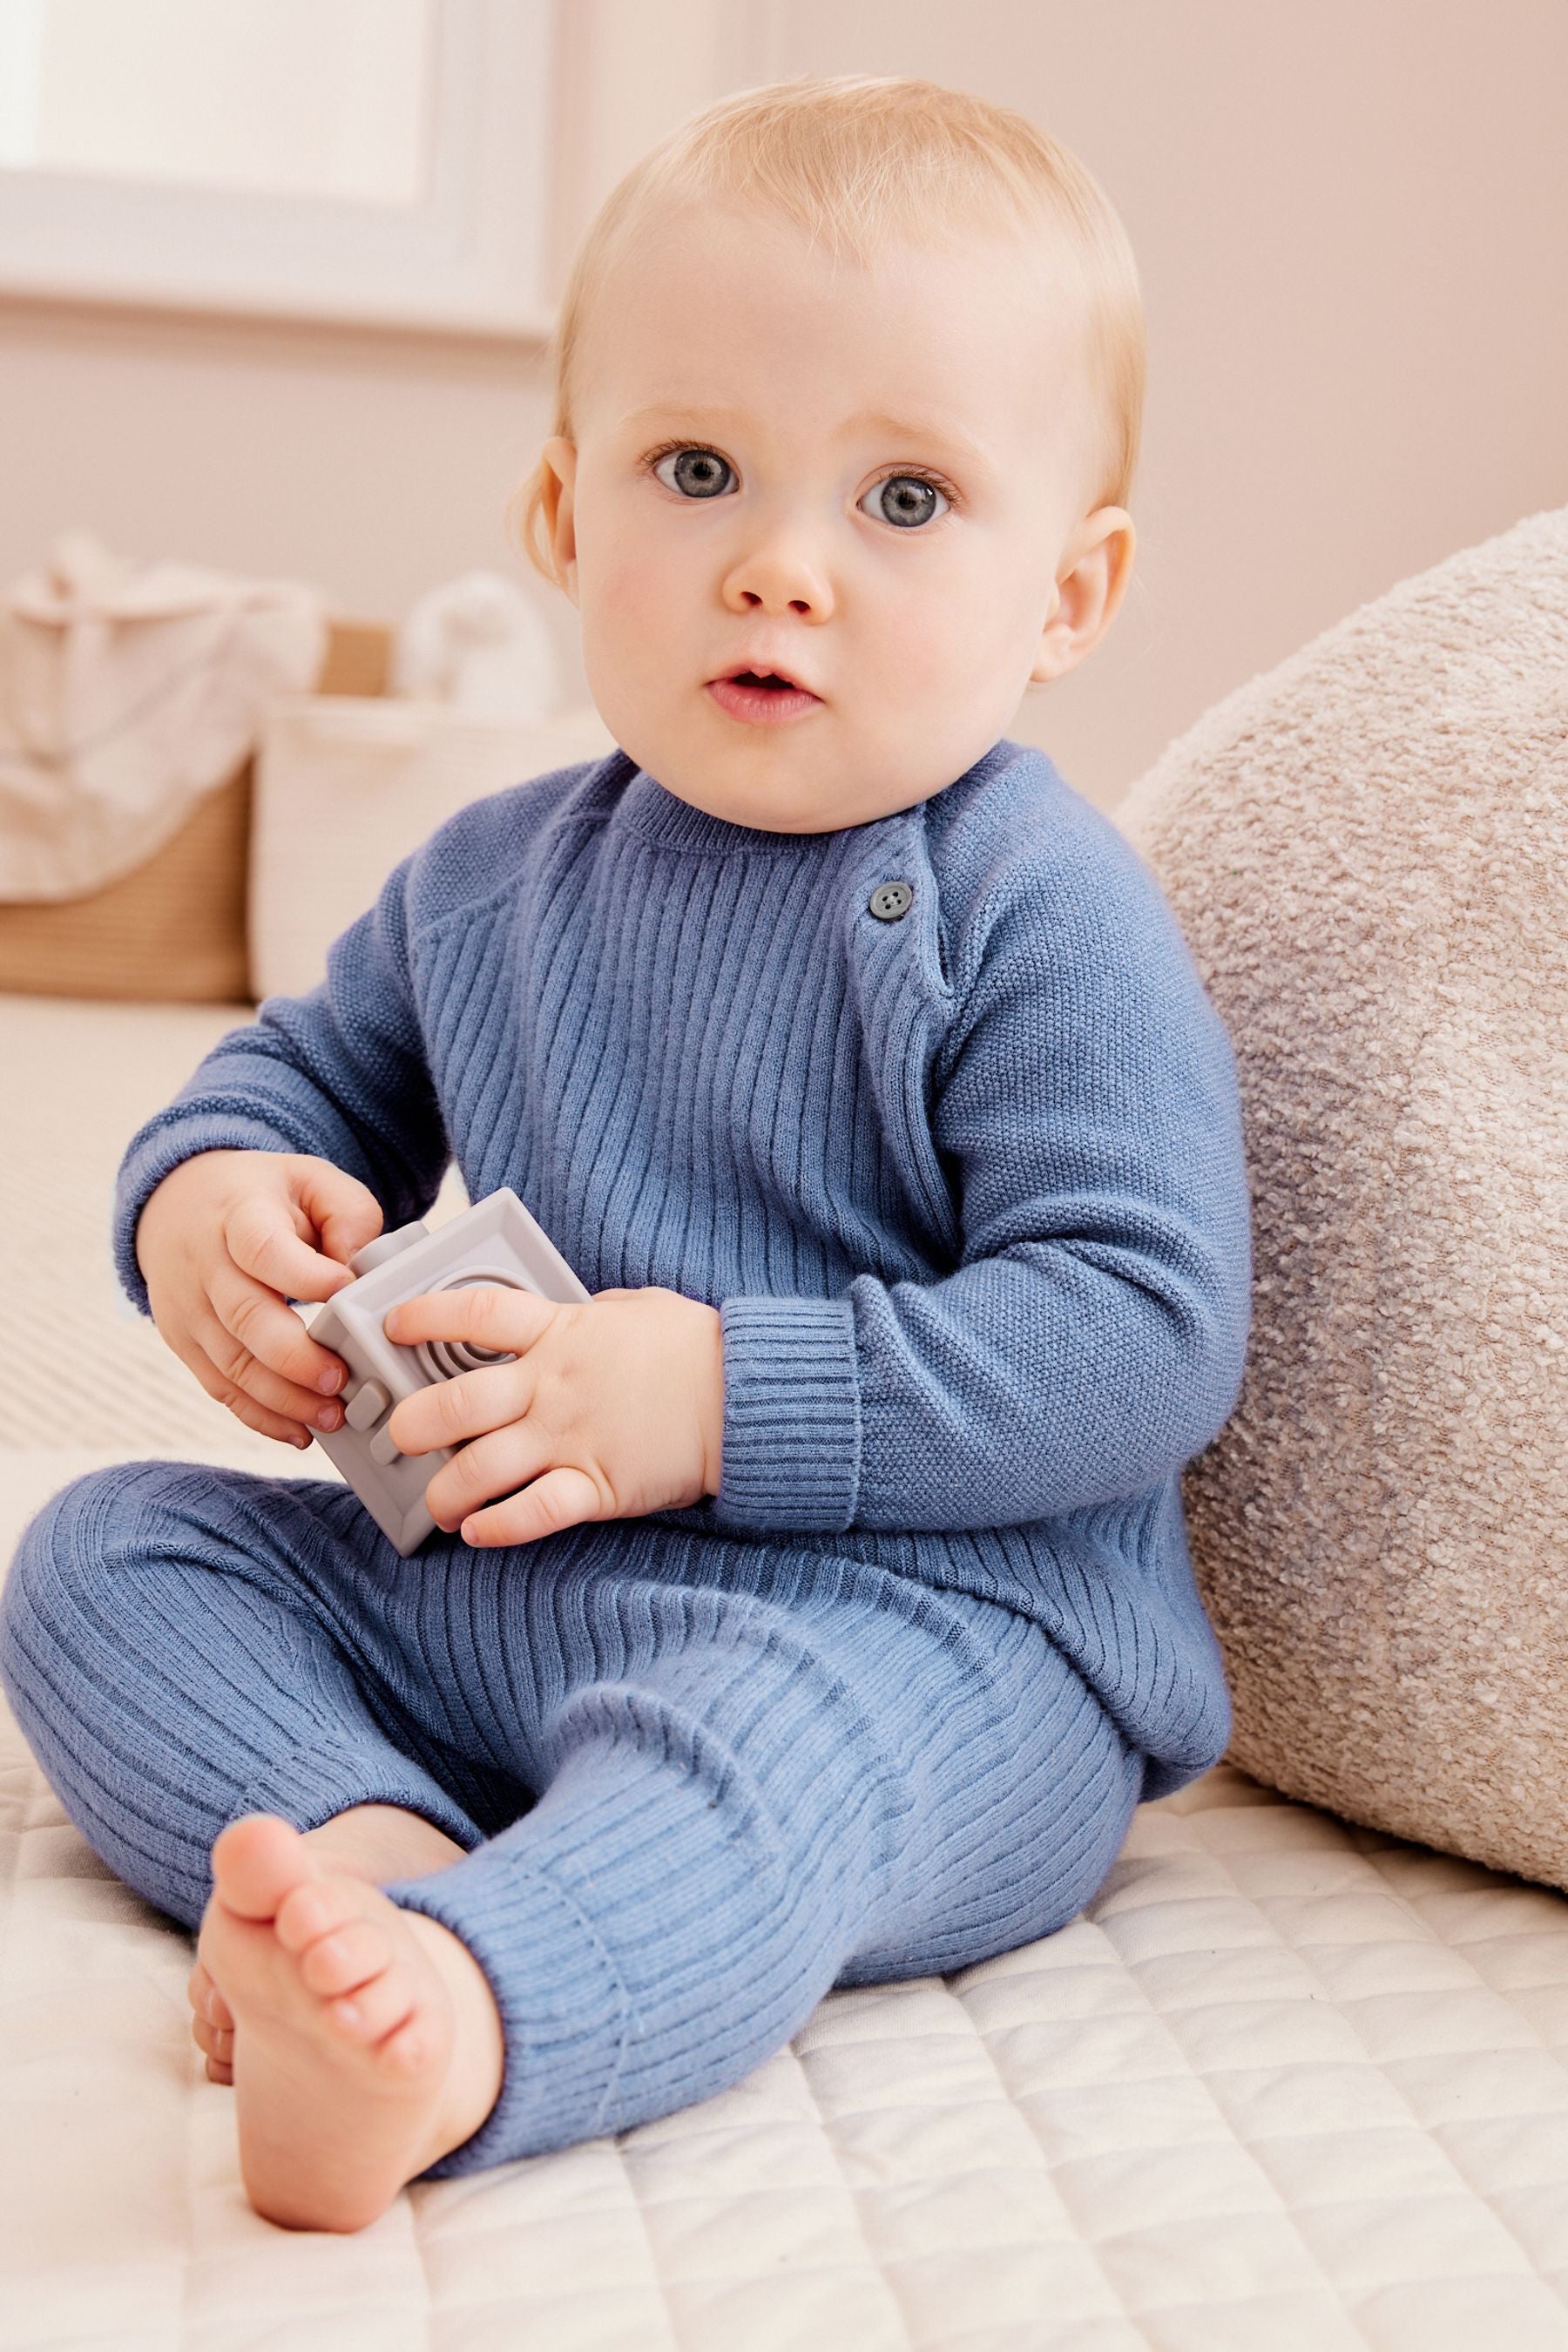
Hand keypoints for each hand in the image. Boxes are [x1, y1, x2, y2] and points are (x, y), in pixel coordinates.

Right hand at [135, 1150, 382, 1446]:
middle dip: (296, 1357)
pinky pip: (219, 1388)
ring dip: (283, 1399)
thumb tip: (359, 1267)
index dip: (304, 1274)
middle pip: (244, 1316)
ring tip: (331, 1416)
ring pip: (231, 1363)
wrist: (178, 1204)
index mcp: (239, 1214)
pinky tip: (298, 1432)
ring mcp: (188, 1307)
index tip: (345, 1292)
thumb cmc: (262, 1197)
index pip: (263, 1247)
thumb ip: (349, 1214)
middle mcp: (204, 1263)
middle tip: (340, 1380)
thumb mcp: (311, 1181)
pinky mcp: (185, 1343)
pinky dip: (259, 1416)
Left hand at [382, 1284, 724, 1544]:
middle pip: (455, 1405)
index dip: (425, 1316)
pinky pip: (533, 1513)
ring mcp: (571, 1438)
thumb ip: (587, 1315)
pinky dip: (498, 1528)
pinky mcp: (597, 1486)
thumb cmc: (695, 1348)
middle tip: (402, 1437)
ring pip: (479, 1470)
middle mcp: (553, 1388)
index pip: (475, 1316)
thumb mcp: (633, 1308)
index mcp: (561, 1333)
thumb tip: (570, 1317)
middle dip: (414, 1425)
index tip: (394, 1326)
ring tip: (438, 1503)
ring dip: (445, 1492)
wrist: (746, 1398)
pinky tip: (479, 1532)